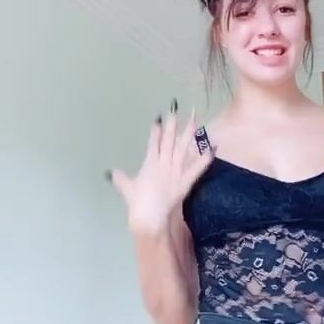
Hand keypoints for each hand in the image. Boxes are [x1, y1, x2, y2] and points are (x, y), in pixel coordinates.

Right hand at [106, 101, 213, 234]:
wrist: (148, 216)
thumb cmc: (137, 203)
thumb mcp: (127, 188)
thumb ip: (120, 178)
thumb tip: (110, 172)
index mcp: (150, 163)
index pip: (153, 142)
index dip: (156, 129)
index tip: (159, 117)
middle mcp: (163, 163)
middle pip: (168, 139)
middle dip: (172, 122)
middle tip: (176, 107)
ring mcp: (175, 171)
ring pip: (182, 147)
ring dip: (189, 132)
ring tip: (194, 116)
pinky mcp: (185, 181)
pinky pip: (197, 168)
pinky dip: (205, 158)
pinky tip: (213, 147)